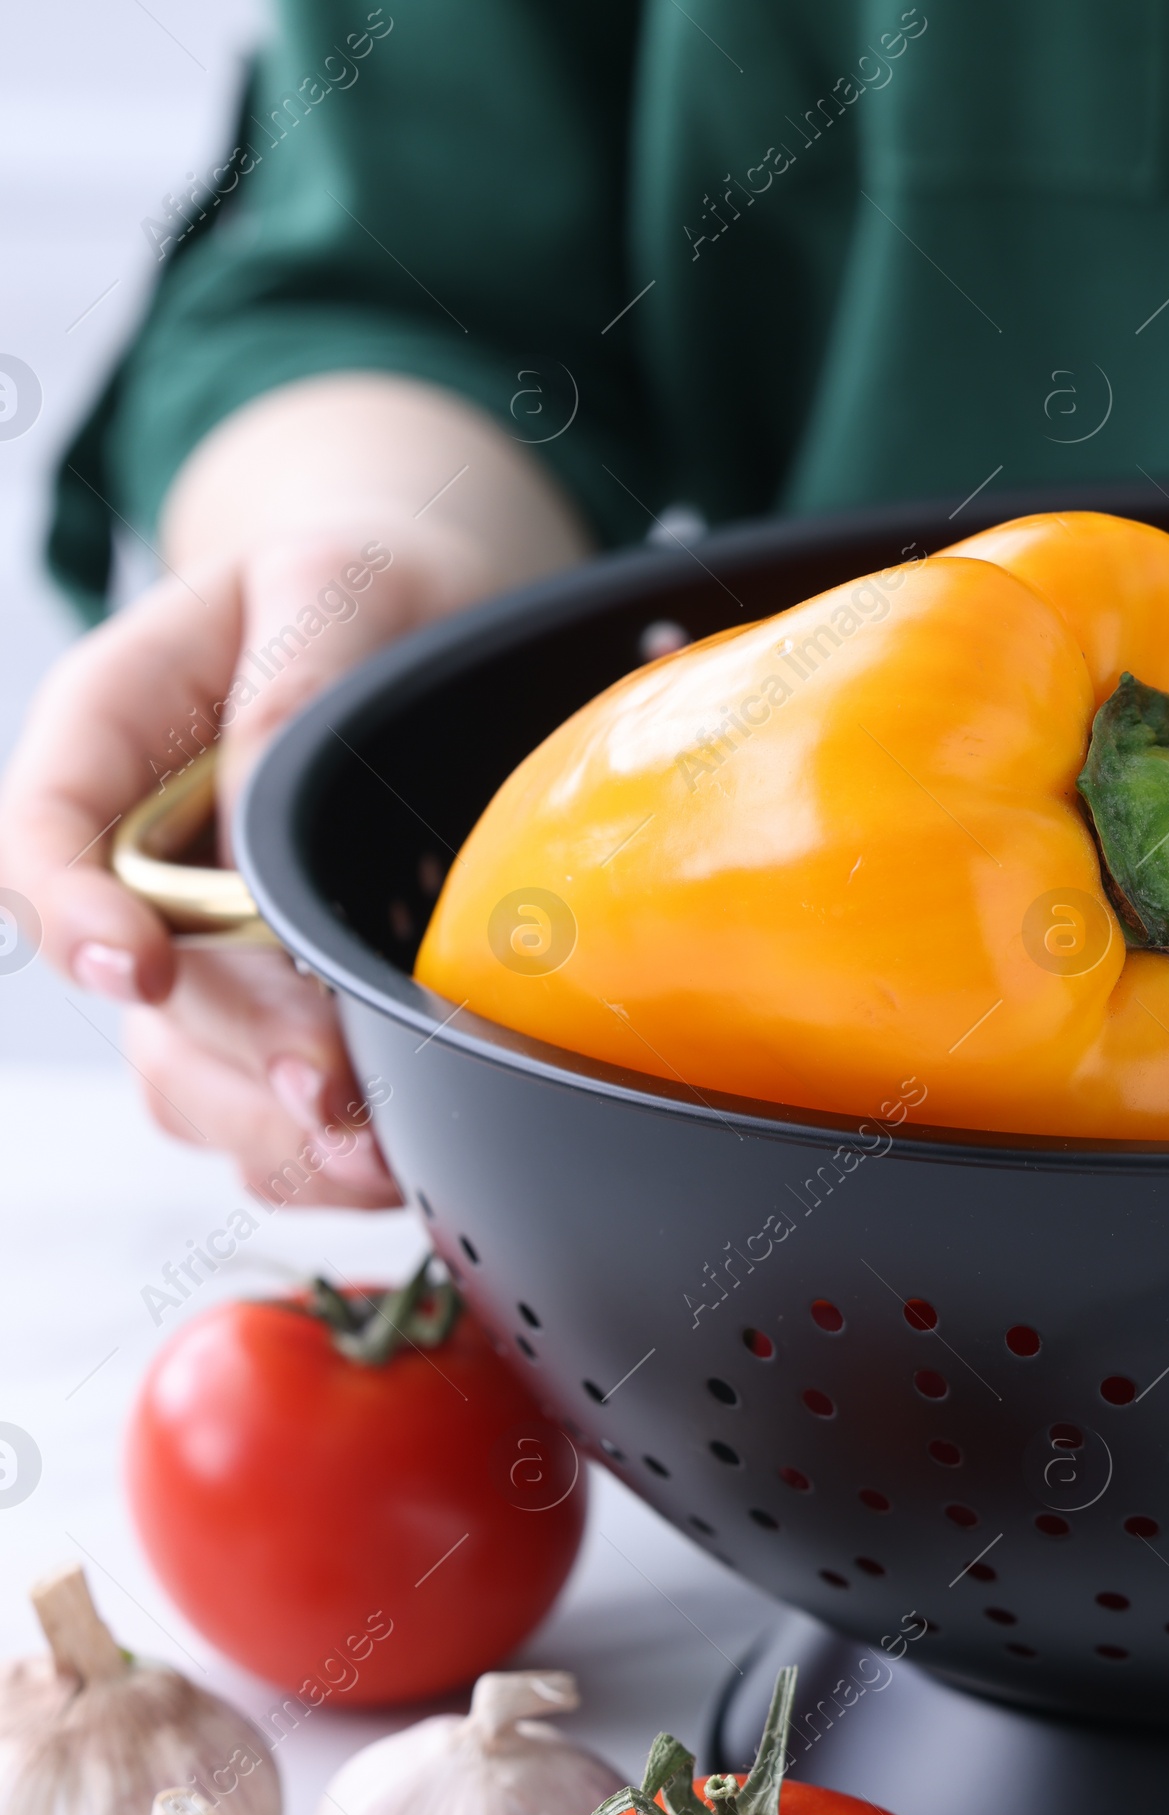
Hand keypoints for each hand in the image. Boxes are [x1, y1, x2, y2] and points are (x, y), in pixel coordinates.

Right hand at [0, 532, 466, 1203]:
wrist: (413, 633)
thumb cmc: (359, 588)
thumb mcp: (334, 581)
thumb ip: (290, 681)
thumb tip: (259, 815)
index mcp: (109, 735)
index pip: (41, 838)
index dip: (73, 915)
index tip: (131, 966)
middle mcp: (130, 863)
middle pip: (136, 995)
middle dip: (235, 1050)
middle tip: (329, 1093)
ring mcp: (191, 955)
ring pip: (188, 1080)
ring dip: (273, 1128)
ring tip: (375, 1153)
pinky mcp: (259, 1018)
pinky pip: (254, 1119)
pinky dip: (311, 1156)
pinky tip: (388, 1164)